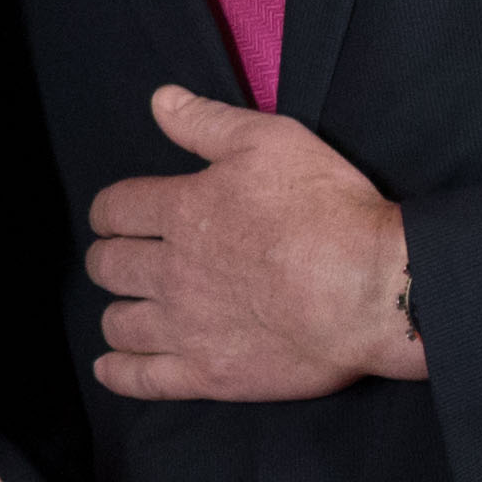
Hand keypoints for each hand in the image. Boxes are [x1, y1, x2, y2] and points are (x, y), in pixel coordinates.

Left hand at [88, 85, 428, 402]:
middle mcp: (171, 271)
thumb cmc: (329, 210)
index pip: (115, 209)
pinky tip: (110, 365)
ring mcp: (186, 326)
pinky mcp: (208, 373)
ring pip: (119, 323)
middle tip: (123, 259)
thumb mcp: (272, 141)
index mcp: (183, 211)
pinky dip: (118, 373)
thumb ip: (208, 122)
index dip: (109, 212)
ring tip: (129, 308)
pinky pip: (142, 379)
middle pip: (109, 266)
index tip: (116, 217)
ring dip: (117, 312)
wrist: (372, 289)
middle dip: (109, 258)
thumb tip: (160, 101)